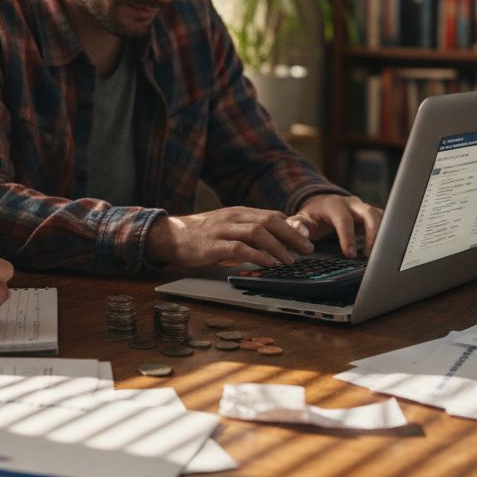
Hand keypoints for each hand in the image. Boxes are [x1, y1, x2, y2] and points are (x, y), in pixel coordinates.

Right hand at [144, 206, 314, 268]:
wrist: (170, 236)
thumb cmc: (201, 235)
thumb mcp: (227, 227)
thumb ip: (247, 230)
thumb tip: (275, 240)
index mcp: (238, 212)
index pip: (271, 215)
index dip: (292, 228)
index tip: (306, 241)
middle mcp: (233, 217)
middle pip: (269, 221)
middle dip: (292, 236)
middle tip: (307, 250)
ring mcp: (223, 230)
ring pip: (257, 232)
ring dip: (278, 247)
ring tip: (290, 260)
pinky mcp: (212, 246)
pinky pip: (239, 248)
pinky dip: (257, 255)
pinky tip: (268, 264)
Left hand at [292, 194, 383, 258]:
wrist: (322, 203)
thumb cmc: (312, 215)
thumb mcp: (301, 219)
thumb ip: (297, 226)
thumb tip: (302, 234)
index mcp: (334, 205)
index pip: (344, 220)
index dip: (348, 237)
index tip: (350, 255)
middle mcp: (352, 204)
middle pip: (369, 213)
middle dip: (373, 234)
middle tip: (370, 255)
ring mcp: (363, 208)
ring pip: (380, 216)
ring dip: (382, 234)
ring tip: (378, 254)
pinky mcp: (371, 214)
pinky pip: (384, 220)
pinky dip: (386, 233)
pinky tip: (383, 249)